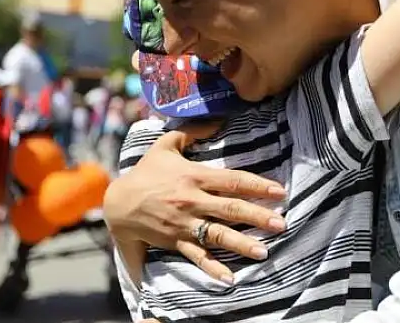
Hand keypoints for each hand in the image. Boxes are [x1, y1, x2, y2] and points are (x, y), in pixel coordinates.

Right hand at [103, 126, 287, 284]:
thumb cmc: (145, 173)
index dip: (257, 185)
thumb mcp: (165, 145)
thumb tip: (217, 120)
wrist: (119, 203)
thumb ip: (191, 131)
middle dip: (257, 216)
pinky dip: (213, 268)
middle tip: (281, 223)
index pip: (232, 181)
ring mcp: (185, 223)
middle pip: (231, 209)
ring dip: (242, 244)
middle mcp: (193, 201)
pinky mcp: (176, 241)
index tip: (279, 192)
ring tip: (264, 252)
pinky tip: (230, 279)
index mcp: (194, 176)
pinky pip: (197, 256)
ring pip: (218, 234)